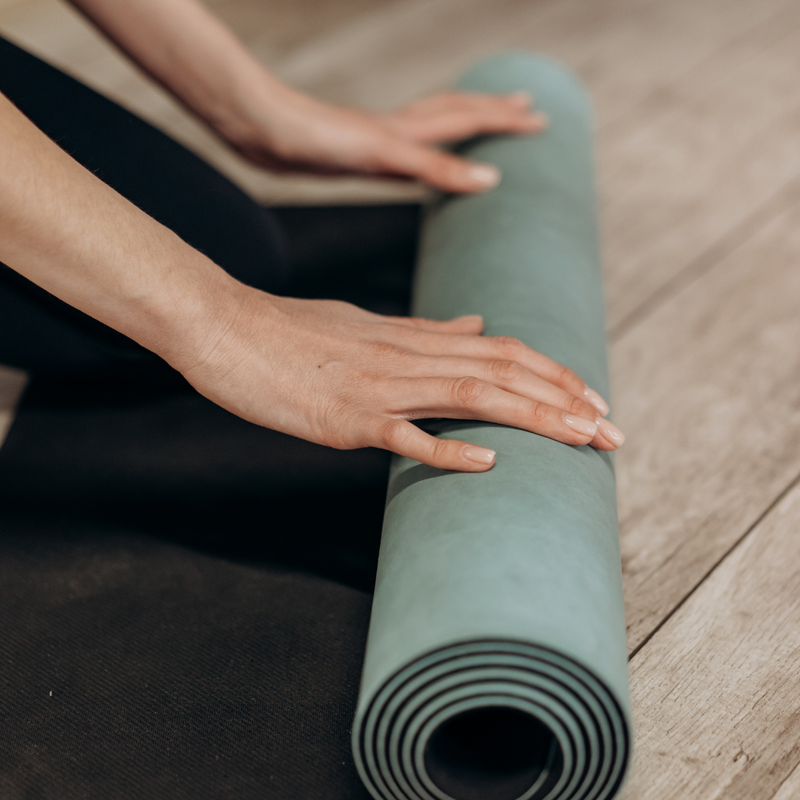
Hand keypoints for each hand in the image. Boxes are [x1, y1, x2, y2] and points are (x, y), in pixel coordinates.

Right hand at [179, 288, 622, 472]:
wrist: (225, 327)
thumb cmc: (292, 331)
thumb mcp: (368, 324)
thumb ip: (426, 329)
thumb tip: (476, 325)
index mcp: (412, 338)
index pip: (502, 350)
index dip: (554, 374)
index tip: (594, 399)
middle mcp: (407, 357)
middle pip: (504, 373)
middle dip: (566, 401)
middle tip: (615, 433)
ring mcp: (379, 387)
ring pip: (472, 395)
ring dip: (534, 417)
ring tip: (584, 439)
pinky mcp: (344, 419)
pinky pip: (404, 433)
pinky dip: (448, 446)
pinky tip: (489, 461)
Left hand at [225, 87, 546, 192]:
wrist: (266, 133)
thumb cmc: (320, 139)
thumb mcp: (386, 155)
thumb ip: (436, 167)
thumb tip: (491, 180)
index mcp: (411, 129)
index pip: (471, 118)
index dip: (506, 120)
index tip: (542, 120)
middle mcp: (401, 129)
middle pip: (458, 111)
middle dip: (495, 110)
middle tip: (527, 107)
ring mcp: (381, 140)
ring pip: (435, 125)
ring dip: (466, 121)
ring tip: (484, 124)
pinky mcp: (360, 155)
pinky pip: (410, 150)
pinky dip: (430, 150)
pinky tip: (421, 161)